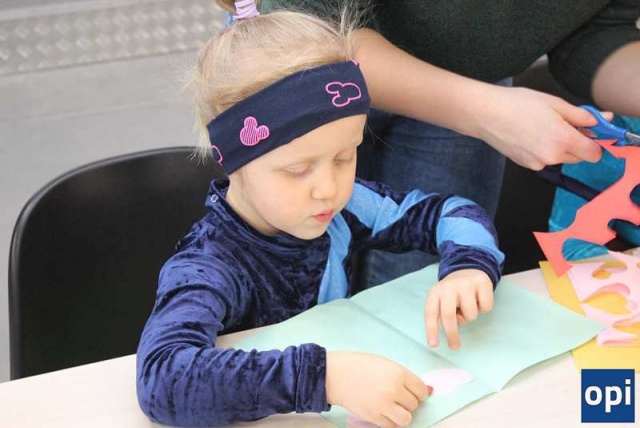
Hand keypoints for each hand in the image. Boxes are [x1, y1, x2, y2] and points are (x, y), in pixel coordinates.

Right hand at [326, 351, 430, 427]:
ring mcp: (383, 404)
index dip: (419, 393)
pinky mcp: (374, 416)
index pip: (421, 389)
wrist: (335, 374)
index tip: (414, 394)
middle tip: (397, 398)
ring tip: (392, 408)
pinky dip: (389, 421)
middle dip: (408, 403)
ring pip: (406, 419)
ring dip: (401, 415)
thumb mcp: (385, 364)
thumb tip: (428, 392)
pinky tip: (382, 412)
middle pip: (414, 404)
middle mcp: (393, 389)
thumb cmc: (359, 366)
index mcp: (398, 373)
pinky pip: (391, 426)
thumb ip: (404, 377)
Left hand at [425, 269, 493, 349]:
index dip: (431, 329)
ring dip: (470, 316)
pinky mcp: (482, 282)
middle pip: (449, 315)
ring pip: (470, 314)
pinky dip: (484, 308)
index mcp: (435, 292)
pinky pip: (486, 307)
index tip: (434, 345)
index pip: (431, 312)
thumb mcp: (443, 300)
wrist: (468, 268)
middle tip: (454, 346)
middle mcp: (449, 286)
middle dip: (451, 333)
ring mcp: (466, 283)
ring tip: (469, 306)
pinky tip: (479, 299)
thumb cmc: (453, 292)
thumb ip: (443, 313)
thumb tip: (452, 328)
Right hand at [477, 86, 603, 169]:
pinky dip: (543, 149)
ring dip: (559, 146)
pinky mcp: (525, 165)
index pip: (593, 154)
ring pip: (560, 158)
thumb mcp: (555, 103)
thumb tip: (602, 120)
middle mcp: (551, 156)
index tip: (590, 131)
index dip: (595, 142)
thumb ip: (581, 115)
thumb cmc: (517, 104)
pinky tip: (530, 134)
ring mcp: (537, 163)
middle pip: (578, 157)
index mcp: (562, 139)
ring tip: (542, 127)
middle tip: (563, 123)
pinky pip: (544, 159)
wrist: (485, 115)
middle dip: (576, 143)